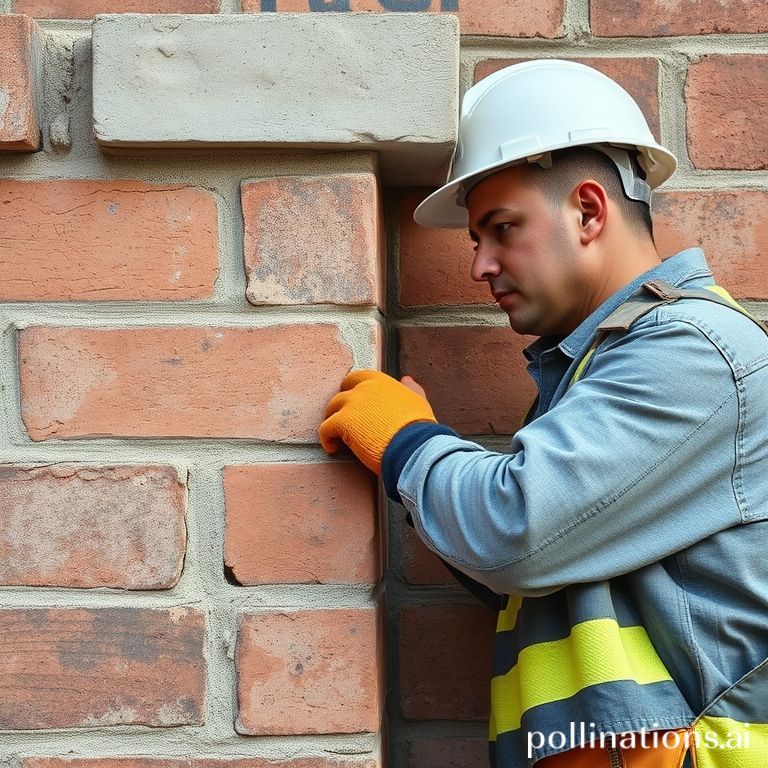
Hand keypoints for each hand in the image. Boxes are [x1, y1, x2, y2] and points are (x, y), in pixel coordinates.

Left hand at [319, 370, 435, 474]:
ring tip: (337, 437)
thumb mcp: (418, 401)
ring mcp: (351, 404)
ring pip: (332, 409)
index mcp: (381, 381)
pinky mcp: (342, 422)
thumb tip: (407, 379)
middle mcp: (364, 388)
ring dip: (333, 422)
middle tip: (343, 422)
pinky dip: (326, 438)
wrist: (414, 446)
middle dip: (340, 407)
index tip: (353, 404)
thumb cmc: (419, 428)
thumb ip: (410, 389)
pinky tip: (333, 448)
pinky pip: (325, 428)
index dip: (353, 390)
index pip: (358, 378)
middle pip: (341, 394)